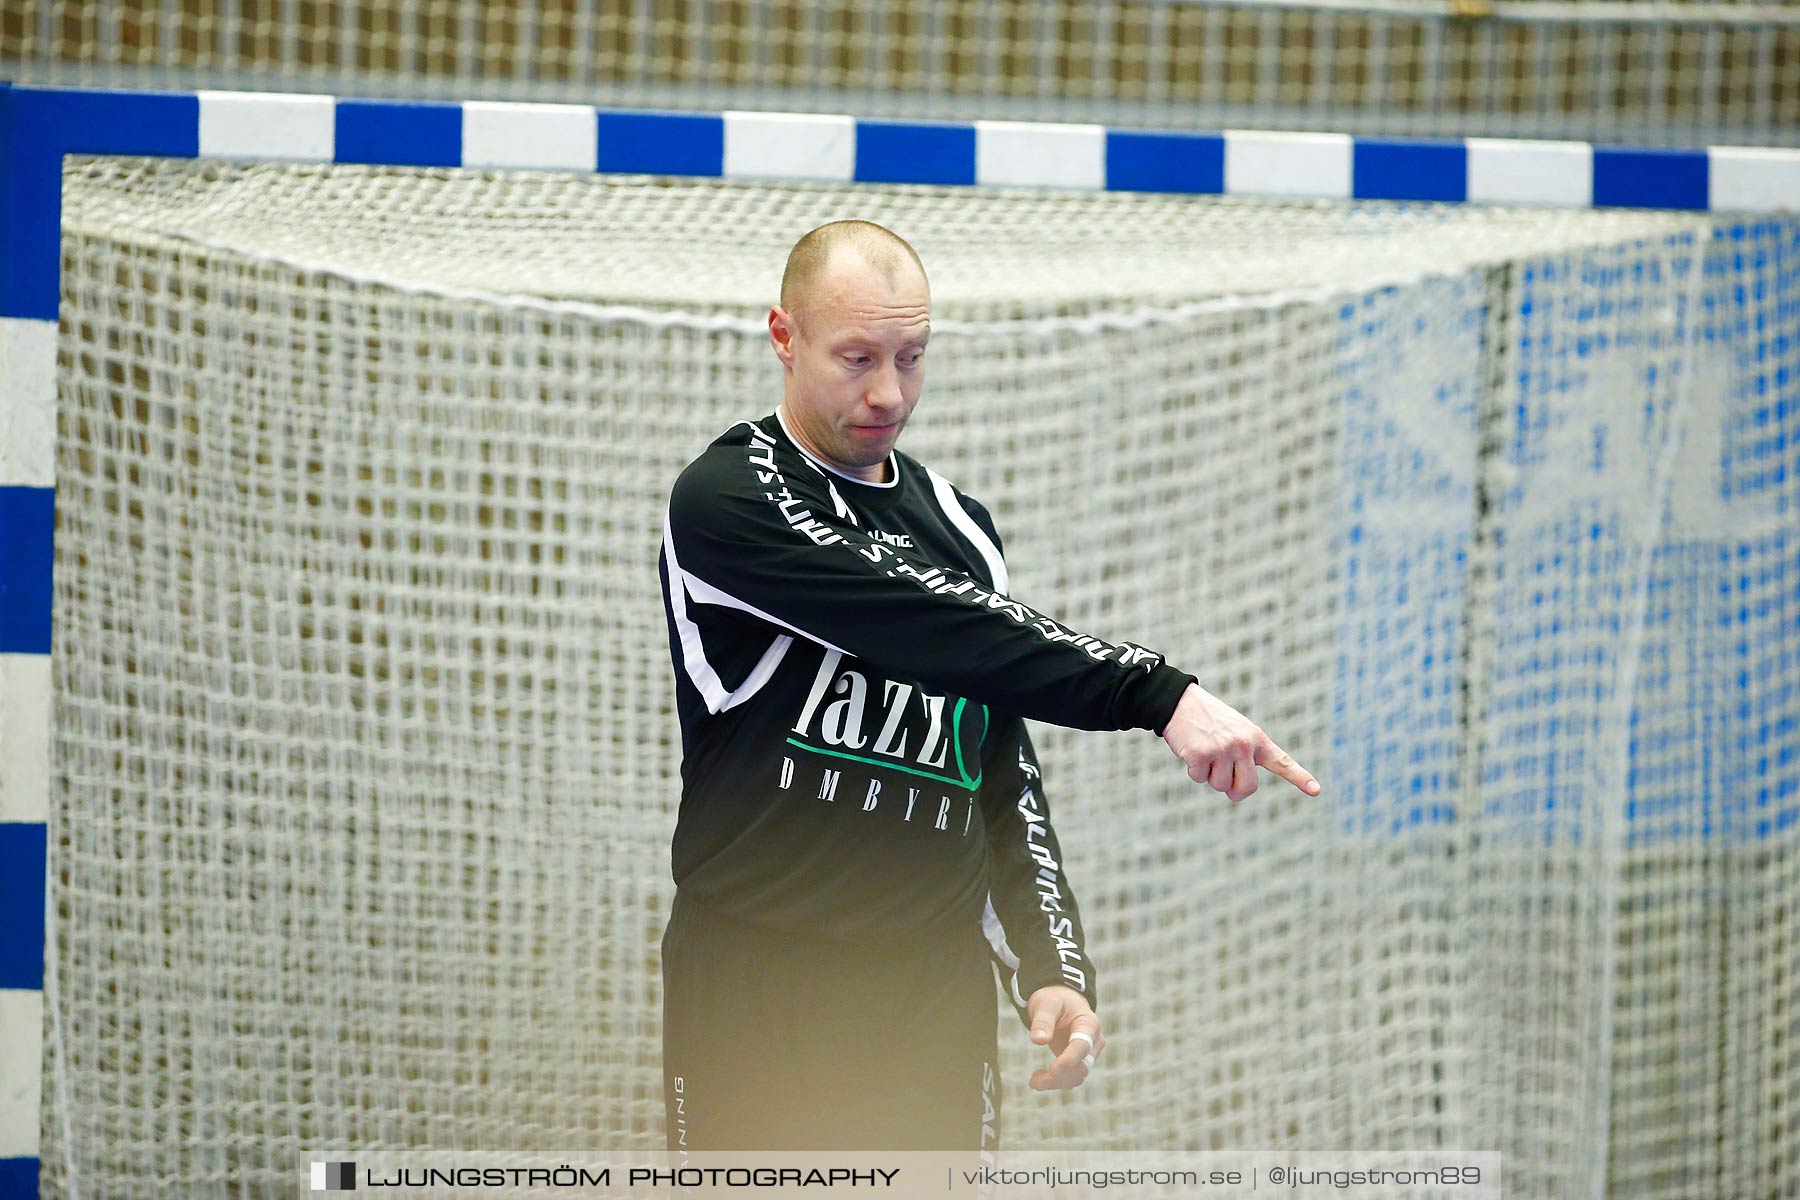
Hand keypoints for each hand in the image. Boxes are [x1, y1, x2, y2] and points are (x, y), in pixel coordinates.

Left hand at [1025, 985, 1102, 1090]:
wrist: (1060, 1001)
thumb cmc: (1054, 999)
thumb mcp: (1046, 1004)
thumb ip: (1043, 1021)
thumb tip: (1038, 1040)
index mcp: (1089, 1024)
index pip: (1083, 1046)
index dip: (1069, 1060)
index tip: (1052, 1070)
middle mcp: (1094, 1042)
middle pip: (1082, 1066)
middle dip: (1059, 1076)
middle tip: (1035, 1080)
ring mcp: (1088, 1054)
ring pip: (1077, 1076)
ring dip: (1056, 1082)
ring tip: (1034, 1081)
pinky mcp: (1079, 1062)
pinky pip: (1071, 1077)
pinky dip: (1055, 1082)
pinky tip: (1038, 1079)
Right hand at [1161, 683, 1320, 801]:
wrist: (1180, 702)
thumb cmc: (1209, 721)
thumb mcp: (1235, 733)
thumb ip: (1244, 758)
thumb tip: (1234, 792)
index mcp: (1256, 739)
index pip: (1282, 761)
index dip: (1300, 778)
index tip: (1316, 790)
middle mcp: (1244, 744)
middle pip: (1247, 788)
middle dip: (1233, 790)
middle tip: (1222, 776)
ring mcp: (1224, 749)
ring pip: (1219, 785)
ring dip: (1208, 774)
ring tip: (1204, 750)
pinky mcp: (1202, 754)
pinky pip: (1199, 778)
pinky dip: (1192, 769)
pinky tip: (1191, 749)